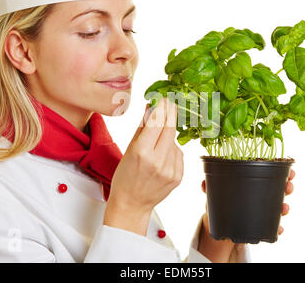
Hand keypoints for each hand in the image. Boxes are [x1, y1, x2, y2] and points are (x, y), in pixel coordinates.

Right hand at [104, 98, 183, 235]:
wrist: (132, 204)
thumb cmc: (125, 177)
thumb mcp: (129, 150)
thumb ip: (142, 128)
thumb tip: (151, 108)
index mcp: (142, 153)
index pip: (157, 123)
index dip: (162, 108)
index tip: (164, 99)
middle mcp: (158, 161)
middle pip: (170, 129)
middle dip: (171, 114)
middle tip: (170, 103)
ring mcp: (170, 170)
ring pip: (175, 142)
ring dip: (168, 136)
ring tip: (155, 145)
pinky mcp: (178, 176)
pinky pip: (178, 154)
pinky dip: (172, 151)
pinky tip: (161, 157)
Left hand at [201, 168, 295, 235]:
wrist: (218, 223)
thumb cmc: (219, 201)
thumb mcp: (214, 193)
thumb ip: (209, 187)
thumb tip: (203, 184)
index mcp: (251, 180)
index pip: (269, 172)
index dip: (281, 169)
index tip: (289, 169)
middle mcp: (260, 193)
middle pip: (279, 188)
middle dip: (287, 186)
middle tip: (289, 186)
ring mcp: (263, 209)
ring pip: (278, 206)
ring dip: (284, 206)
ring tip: (285, 208)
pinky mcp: (262, 223)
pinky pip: (272, 226)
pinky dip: (277, 227)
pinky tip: (279, 229)